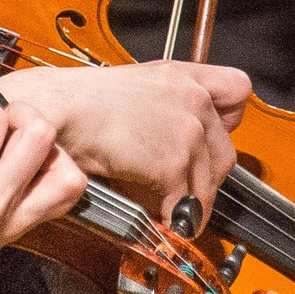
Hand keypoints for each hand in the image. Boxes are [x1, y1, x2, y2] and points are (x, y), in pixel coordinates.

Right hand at [0, 60, 246, 229]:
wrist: (57, 113)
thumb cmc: (77, 102)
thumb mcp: (130, 87)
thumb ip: (160, 105)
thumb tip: (167, 138)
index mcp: (180, 76)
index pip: (237, 90)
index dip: (228, 121)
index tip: (212, 141)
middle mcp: (192, 99)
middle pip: (225, 153)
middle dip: (205, 179)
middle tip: (182, 193)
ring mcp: (187, 131)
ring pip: (207, 184)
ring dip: (188, 204)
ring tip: (165, 210)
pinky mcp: (174, 163)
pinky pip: (185, 204)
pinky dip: (171, 217)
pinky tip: (155, 216)